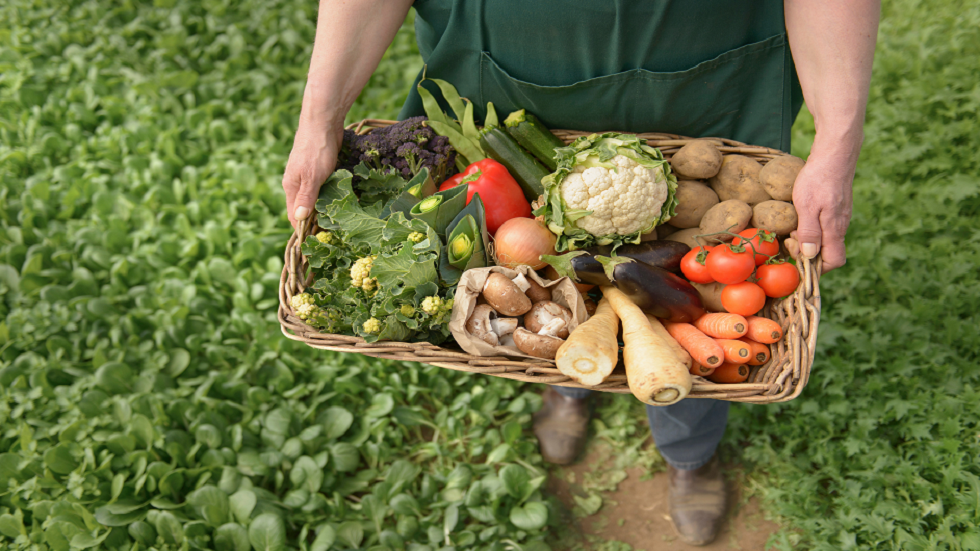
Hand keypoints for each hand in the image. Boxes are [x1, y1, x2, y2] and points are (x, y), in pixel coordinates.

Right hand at [282, 123, 342, 229]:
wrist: (323, 122)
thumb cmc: (316, 149)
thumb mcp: (312, 176)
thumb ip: (306, 197)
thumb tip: (299, 219)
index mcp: (291, 187)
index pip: (293, 216)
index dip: (304, 230)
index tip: (318, 242)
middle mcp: (297, 183)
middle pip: (304, 209)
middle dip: (315, 222)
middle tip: (333, 235)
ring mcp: (308, 176)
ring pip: (314, 199)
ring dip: (324, 209)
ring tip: (339, 222)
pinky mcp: (319, 170)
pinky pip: (323, 188)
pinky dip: (330, 196)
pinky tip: (340, 201)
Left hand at [790, 151, 854, 272]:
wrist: (834, 154)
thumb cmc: (818, 178)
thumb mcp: (806, 206)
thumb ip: (809, 232)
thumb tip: (810, 255)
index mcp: (835, 229)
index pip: (834, 261)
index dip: (817, 267)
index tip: (798, 256)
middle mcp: (841, 226)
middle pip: (828, 253)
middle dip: (807, 252)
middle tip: (790, 238)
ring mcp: (840, 217)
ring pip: (825, 239)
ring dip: (808, 239)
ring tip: (793, 227)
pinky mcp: (837, 208)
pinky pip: (825, 227)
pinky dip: (811, 228)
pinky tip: (800, 217)